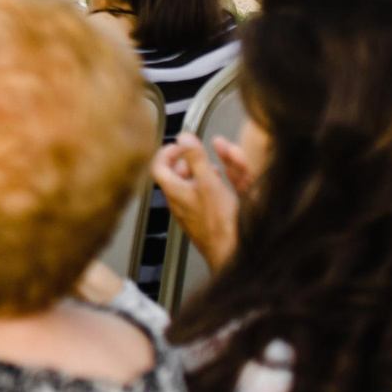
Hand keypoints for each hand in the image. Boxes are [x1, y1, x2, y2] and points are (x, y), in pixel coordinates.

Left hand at [152, 132, 245, 271]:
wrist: (233, 255)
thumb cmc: (220, 225)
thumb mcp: (208, 184)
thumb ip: (196, 159)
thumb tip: (184, 137)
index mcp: (174, 192)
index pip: (158, 166)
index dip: (166, 151)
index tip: (179, 144)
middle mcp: (180, 203)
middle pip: (175, 176)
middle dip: (186, 162)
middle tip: (196, 154)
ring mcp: (192, 212)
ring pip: (192, 186)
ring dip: (202, 172)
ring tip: (213, 168)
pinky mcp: (206, 220)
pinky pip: (205, 198)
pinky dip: (212, 186)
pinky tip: (223, 186)